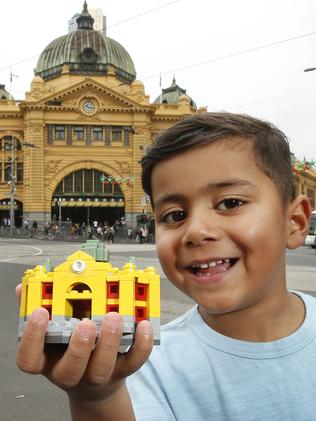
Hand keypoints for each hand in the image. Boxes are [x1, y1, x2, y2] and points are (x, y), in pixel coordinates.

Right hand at [15, 284, 152, 406]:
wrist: (95, 385)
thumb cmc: (70, 350)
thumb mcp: (51, 333)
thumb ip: (41, 310)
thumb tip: (23, 290)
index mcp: (48, 360)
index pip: (29, 359)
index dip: (32, 337)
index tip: (40, 312)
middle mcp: (71, 371)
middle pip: (70, 370)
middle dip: (79, 347)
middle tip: (86, 324)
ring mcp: (97, 374)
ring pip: (102, 368)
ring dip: (109, 343)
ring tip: (114, 318)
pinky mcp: (123, 371)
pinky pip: (134, 362)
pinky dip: (141, 344)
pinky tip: (143, 324)